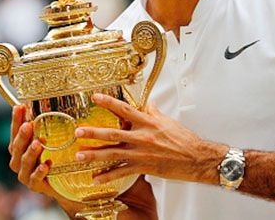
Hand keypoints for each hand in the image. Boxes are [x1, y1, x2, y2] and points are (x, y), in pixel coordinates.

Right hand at [8, 104, 57, 196]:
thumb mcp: (45, 142)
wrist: (58, 185)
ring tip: (38, 143)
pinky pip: (35, 179)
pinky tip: (46, 165)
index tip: (20, 106)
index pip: (14, 132)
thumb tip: (38, 103)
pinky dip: (39, 172)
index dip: (16, 120)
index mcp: (17, 149)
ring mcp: (25, 175)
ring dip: (31, 152)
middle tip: (28, 125)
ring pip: (24, 163)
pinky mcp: (34, 186)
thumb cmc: (48, 159)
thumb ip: (40, 127)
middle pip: (16, 147)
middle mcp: (17, 161)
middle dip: (22, 136)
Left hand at [73, 93, 225, 184]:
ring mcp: (141, 153)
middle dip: (93, 133)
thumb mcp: (167, 121)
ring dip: (94, 155)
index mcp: (148, 122)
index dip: (109, 102)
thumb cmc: (185, 140)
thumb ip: (154, 112)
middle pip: (113, 133)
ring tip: (79, 155)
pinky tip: (96, 178)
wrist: (197, 158)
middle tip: (78, 131)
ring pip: (113, 154)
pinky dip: (107, 176)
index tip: (95, 97)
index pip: (124, 109)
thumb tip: (147, 104)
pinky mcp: (143, 167)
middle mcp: (142, 137)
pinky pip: (121, 172)